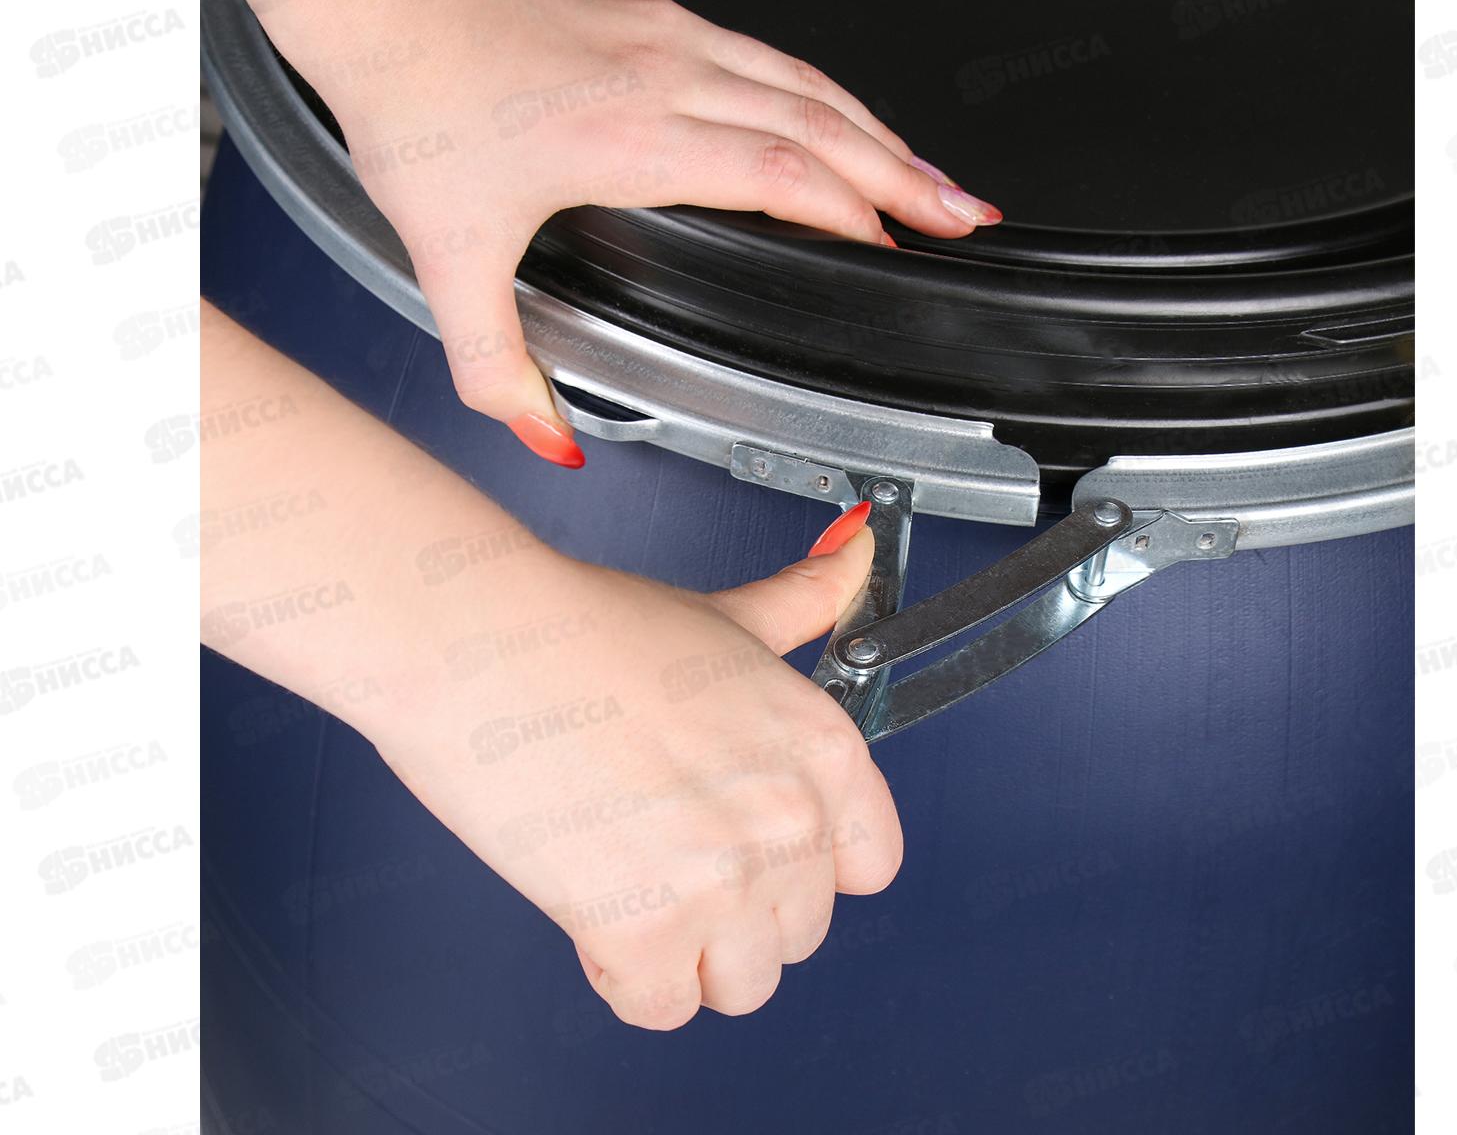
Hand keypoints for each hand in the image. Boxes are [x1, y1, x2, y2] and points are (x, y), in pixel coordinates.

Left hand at [216, 0, 1001, 465]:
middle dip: (905, 175)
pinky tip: (835, 112)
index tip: (896, 250)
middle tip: (965, 215)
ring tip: (930, 172)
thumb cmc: (410, 92)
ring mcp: (665, 33)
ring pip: (804, 81)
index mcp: (631, 134)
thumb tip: (547, 437)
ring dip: (878, 129)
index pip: (781, 173)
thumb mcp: (446, 255)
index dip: (851, 213)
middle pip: (820, 123)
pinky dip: (821, 90)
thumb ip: (496, 366)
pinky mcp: (650, 12)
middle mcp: (666, 73)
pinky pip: (767, 53)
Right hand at [370, 502, 899, 1028]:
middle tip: (661, 842)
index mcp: (823, 749)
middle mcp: (790, 819)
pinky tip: (588, 900)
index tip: (752, 842)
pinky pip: (659, 1007)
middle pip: (797, 934)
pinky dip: (621, 973)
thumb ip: (799, 604)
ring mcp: (725, 882)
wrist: (480, 647)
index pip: (870, 866)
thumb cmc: (583, 631)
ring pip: (739, 985)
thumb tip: (852, 555)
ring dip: (684, 951)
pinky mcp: (646, 933)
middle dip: (731, 907)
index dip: (806, 864)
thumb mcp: (720, 617)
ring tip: (626, 869)